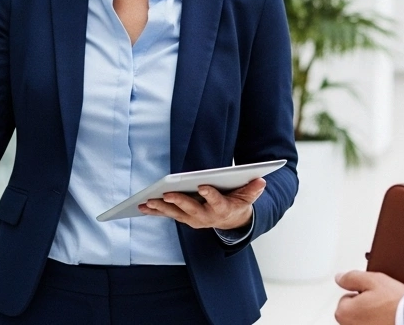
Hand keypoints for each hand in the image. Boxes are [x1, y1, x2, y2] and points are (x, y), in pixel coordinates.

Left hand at [136, 177, 264, 230]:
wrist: (232, 222)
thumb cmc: (238, 203)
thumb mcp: (248, 197)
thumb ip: (253, 189)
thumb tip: (261, 180)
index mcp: (223, 209)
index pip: (217, 201)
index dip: (211, 194)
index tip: (203, 186)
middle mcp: (207, 217)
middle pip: (191, 209)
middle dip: (178, 202)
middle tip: (166, 194)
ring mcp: (194, 219)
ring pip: (176, 214)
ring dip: (161, 208)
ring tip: (146, 202)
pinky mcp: (184, 218)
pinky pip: (169, 215)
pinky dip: (155, 211)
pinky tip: (141, 206)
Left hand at [334, 270, 403, 324]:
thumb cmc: (396, 303)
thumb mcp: (373, 280)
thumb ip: (351, 277)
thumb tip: (339, 278)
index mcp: (343, 313)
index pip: (347, 298)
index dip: (362, 294)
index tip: (375, 296)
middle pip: (354, 312)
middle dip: (366, 307)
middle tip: (383, 304)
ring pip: (364, 321)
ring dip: (373, 317)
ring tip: (388, 313)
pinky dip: (380, 323)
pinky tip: (389, 320)